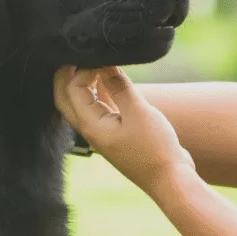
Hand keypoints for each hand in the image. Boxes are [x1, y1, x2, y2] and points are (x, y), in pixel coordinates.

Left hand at [54, 66, 194, 191]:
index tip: (104, 59)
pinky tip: (110, 80)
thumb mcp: (139, 112)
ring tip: (96, 63)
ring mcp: (102, 133)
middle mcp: (90, 130)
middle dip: (67, 75)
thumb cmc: (155, 148)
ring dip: (84, 83)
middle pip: (65, 98)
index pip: (73, 89)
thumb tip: (106, 64)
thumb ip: (120, 86)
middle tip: (79, 55)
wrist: (170, 180)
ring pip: (81, 104)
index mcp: (90, 125)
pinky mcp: (115, 134)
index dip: (84, 69)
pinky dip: (100, 93)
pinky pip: (99, 110)